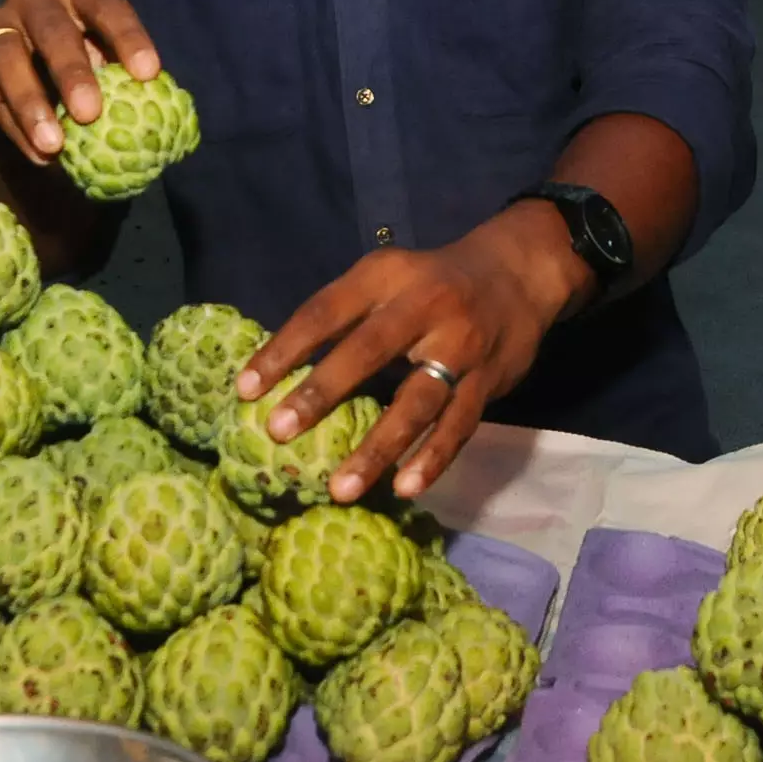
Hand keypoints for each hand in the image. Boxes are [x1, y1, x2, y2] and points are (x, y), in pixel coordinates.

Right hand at [0, 0, 159, 165]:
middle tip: (90, 112)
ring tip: (54, 145)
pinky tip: (39, 156)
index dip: (128, 37)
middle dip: (72, 71)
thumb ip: (123, 70)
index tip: (148, 73)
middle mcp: (36, 0)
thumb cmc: (80, 49)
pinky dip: (16, 128)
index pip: (107, 5)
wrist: (14, 53)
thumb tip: (162, 112)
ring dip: (32, 104)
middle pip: (53, 31)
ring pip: (9, 59)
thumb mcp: (103, 46)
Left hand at [235, 205, 590, 500]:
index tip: (244, 389)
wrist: (518, 273)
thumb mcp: (386, 277)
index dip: (283, 349)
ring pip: (417, 401)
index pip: (325, 311)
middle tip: (279, 432)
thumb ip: (343, 313)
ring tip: (341, 488)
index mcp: (386, 277)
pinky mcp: (488, 381)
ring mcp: (461, 346)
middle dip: (322, 392)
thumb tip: (280, 369)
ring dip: (378, 447)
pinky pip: (458, 425)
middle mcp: (425, 307)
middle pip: (368, 350)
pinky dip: (433, 458)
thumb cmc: (431, 282)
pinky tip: (405, 487)